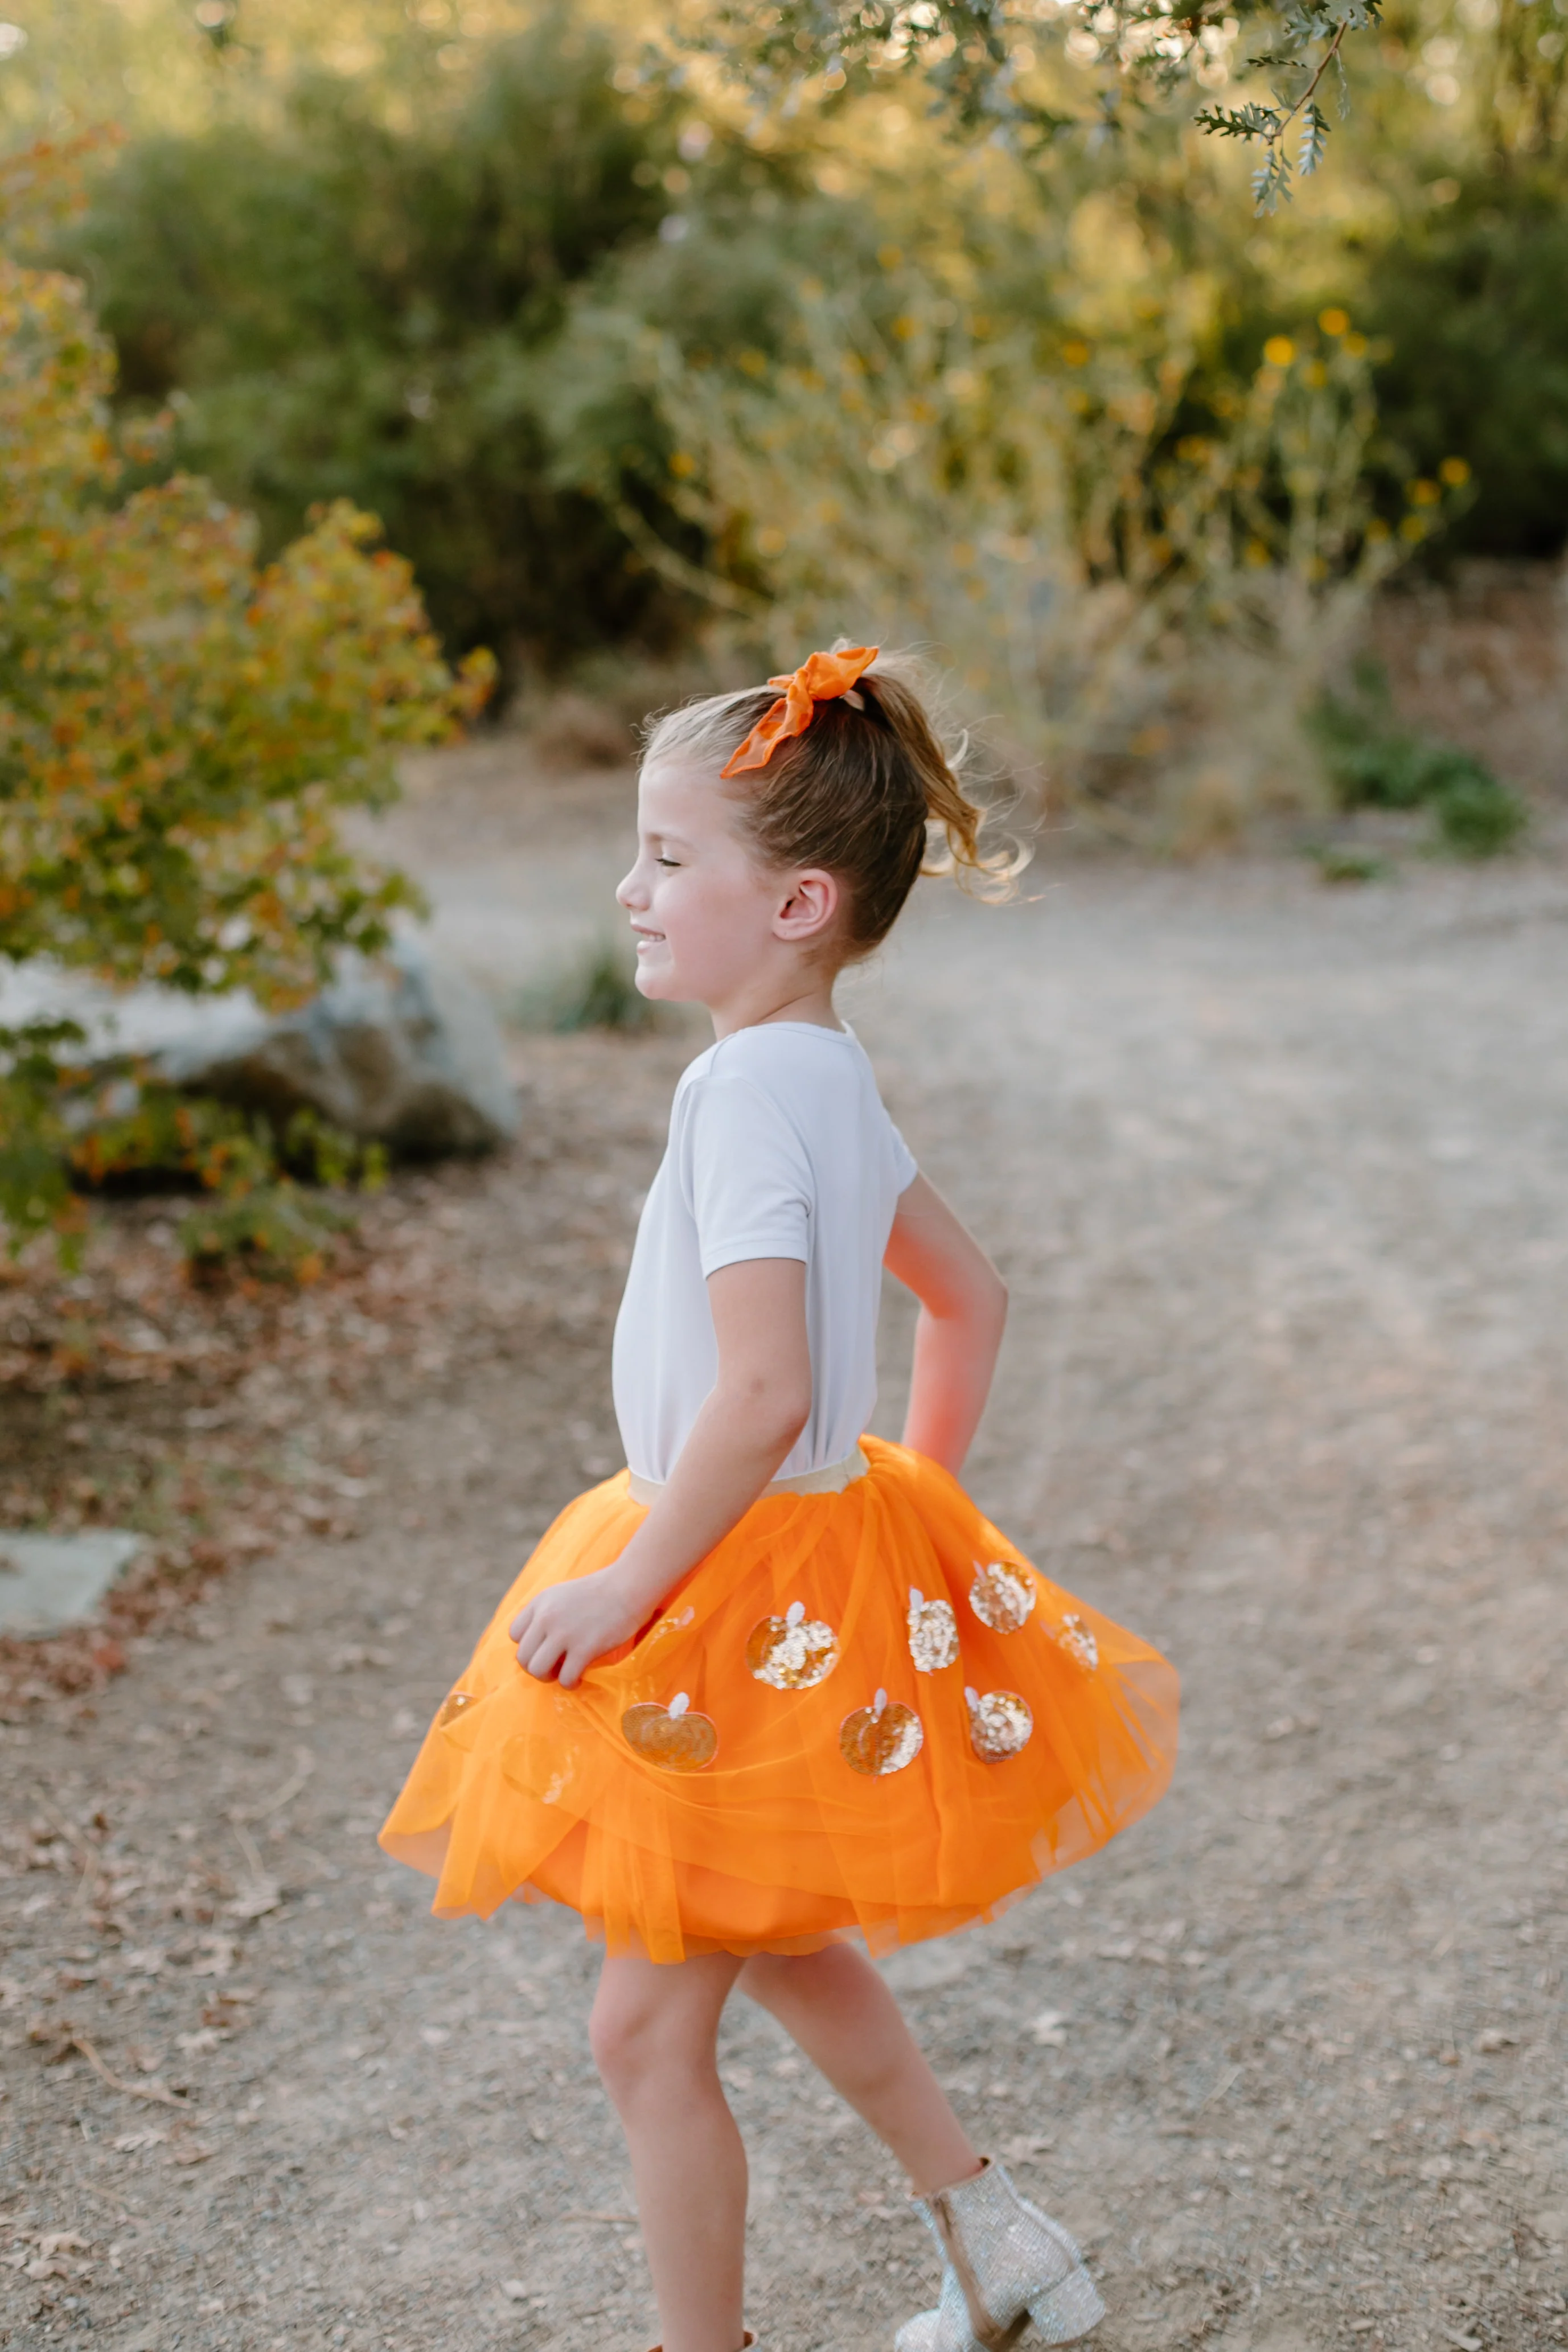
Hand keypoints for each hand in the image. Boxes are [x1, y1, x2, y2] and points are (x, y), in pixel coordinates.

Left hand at [509, 1564, 645, 1688]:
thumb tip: (540, 1643)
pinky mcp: (584, 1648)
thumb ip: (548, 1613)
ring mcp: (564, 1633)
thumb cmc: (601, 1592)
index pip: (515, 1634)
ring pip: (537, 1670)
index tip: (545, 1649)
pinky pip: (565, 1678)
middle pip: (522, 1657)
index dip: (529, 1646)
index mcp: (540, 1602)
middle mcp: (546, 1617)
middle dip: (536, 1668)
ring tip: (564, 1674)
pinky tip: (579, 1679)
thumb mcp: (564, 1594)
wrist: (629, 1587)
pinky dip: (570, 1684)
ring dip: (548, 1678)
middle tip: (553, 1668)